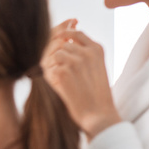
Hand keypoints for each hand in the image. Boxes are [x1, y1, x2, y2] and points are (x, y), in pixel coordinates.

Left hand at [41, 19, 121, 138]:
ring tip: (63, 79)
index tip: (58, 42)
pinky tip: (61, 86)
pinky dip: (51, 76)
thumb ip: (84, 53)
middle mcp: (87, 52)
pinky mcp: (63, 72)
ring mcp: (75, 61)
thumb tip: (64, 40)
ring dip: (54, 65)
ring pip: (55, 54)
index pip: (75, 33)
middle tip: (61, 70)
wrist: (98, 115)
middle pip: (62, 43)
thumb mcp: (96, 68)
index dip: (64, 35)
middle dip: (58, 55)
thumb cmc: (96, 94)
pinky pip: (49, 67)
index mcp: (97, 49)